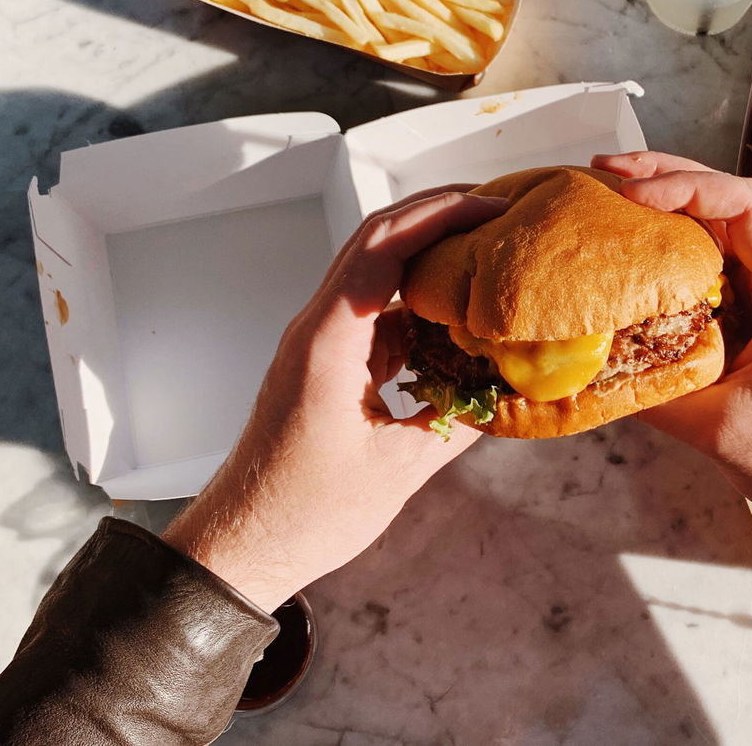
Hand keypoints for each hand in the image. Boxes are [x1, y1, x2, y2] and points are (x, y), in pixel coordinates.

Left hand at [163, 187, 507, 610]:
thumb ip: (457, 422)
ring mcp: (319, 343)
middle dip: (438, 216)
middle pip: (377, 242)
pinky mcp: (326, 364)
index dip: (440, 215)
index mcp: (327, 343)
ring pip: (375, 274)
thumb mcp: (397, 470)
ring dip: (429, 258)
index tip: (493, 207)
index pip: (383, 247)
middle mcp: (317, 329)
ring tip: (488, 258)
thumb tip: (510, 392)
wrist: (241, 545)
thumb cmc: (303, 514)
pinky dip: (418, 307)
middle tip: (499, 212)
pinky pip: (375, 315)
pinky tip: (458, 324)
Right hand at [592, 153, 751, 575]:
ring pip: (719, 230)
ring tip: (611, 196)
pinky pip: (711, 268)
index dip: (687, 187)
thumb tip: (587, 371)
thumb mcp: (720, 429)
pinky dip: (671, 252)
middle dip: (669, 177)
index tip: (632, 196)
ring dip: (668, 208)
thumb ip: (655, 396)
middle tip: (606, 172)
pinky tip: (632, 255)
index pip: (747, 207)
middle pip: (730, 202)